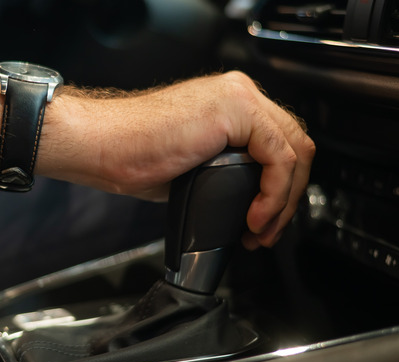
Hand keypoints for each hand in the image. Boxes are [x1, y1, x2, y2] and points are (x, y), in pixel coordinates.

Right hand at [39, 71, 314, 248]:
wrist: (103, 144)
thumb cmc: (128, 154)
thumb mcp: (190, 166)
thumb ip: (223, 170)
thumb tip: (242, 201)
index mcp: (228, 104)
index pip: (279, 142)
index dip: (280, 188)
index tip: (262, 222)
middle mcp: (239, 93)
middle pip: (295, 145)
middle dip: (288, 197)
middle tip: (266, 232)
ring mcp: (240, 98)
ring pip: (296, 151)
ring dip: (284, 201)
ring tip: (259, 231)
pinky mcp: (237, 110)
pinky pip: (279, 158)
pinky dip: (274, 195)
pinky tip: (254, 216)